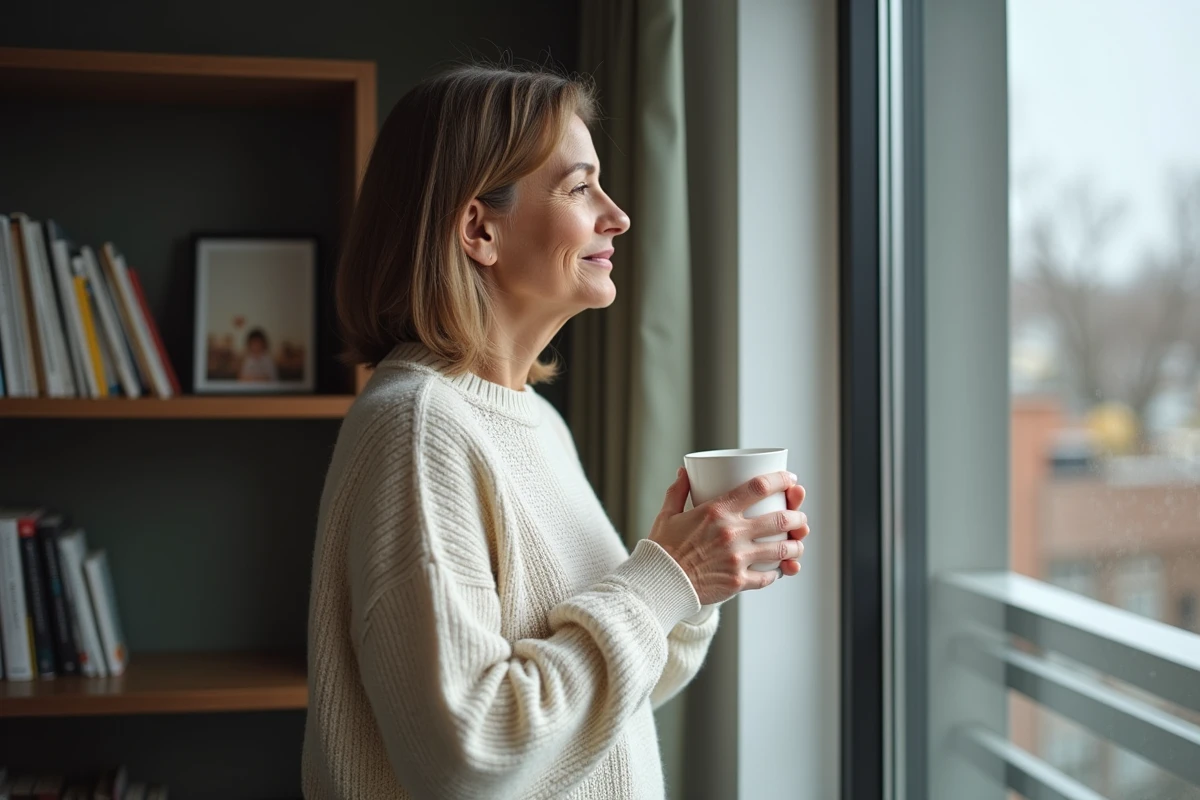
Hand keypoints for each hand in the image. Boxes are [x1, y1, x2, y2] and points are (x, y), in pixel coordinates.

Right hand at [649, 468, 809, 605]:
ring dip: (795, 545)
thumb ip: (679, 491)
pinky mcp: (738, 581)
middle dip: (797, 516)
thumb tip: (685, 471)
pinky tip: (779, 569)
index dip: (780, 480)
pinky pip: (768, 576)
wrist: (658, 583)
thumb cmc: (662, 548)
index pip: (758, 487)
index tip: (790, 479)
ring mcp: (737, 558)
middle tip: (800, 517)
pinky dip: (777, 572)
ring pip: (781, 549)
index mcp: (717, 510)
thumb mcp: (668, 514)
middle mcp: (731, 532)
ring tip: (797, 543)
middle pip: (780, 519)